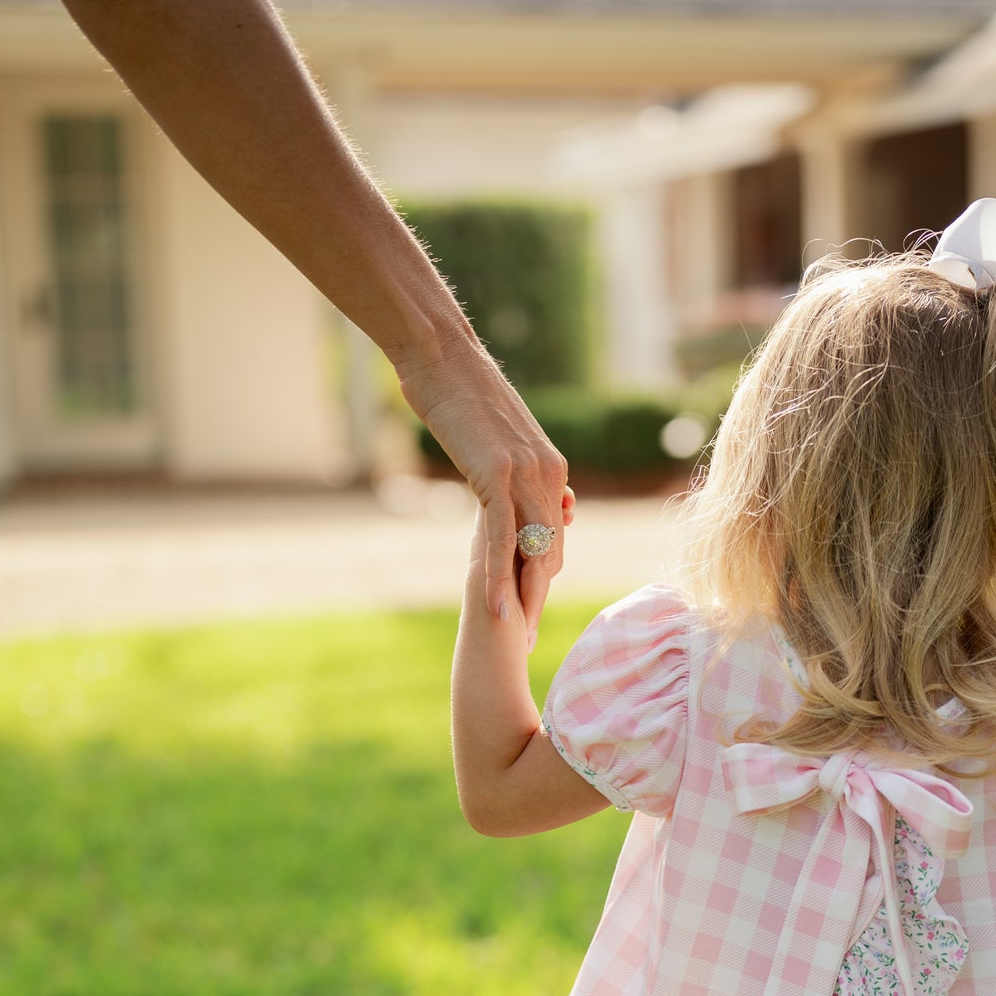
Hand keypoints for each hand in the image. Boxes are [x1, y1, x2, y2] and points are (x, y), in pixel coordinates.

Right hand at [398, 333, 572, 646]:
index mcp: (551, 470)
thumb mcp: (497, 438)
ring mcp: (525, 476)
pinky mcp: (497, 476)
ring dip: (524, 600)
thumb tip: (507, 495)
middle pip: (549, 554)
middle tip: (527, 641)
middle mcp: (548, 476)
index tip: (532, 612)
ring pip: (531, 553)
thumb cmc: (460, 392)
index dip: (542, 579)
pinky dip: (498, 576)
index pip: (552, 539)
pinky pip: (501, 538)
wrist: (444, 354)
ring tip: (515, 637)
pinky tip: (493, 608)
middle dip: (538, 601)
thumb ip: (510, 473)